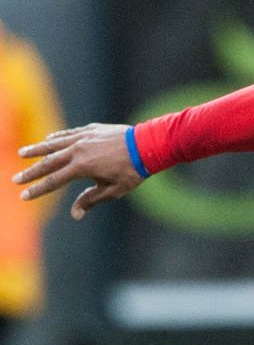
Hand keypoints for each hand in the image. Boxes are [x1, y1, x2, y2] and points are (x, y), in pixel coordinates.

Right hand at [14, 125, 141, 218]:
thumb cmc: (132, 171)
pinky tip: (48, 140)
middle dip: (31, 173)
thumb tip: (75, 214)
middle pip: (48, 163)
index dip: (37, 190)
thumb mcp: (113, 190)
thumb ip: (91, 199)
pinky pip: (68, 134)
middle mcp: (77, 151)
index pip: (54, 181)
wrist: (148, 145)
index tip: (24, 196)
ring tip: (22, 153)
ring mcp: (83, 138)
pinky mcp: (90, 130)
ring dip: (37, 150)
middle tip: (15, 179)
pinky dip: (56, 138)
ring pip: (54, 144)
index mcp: (81, 167)